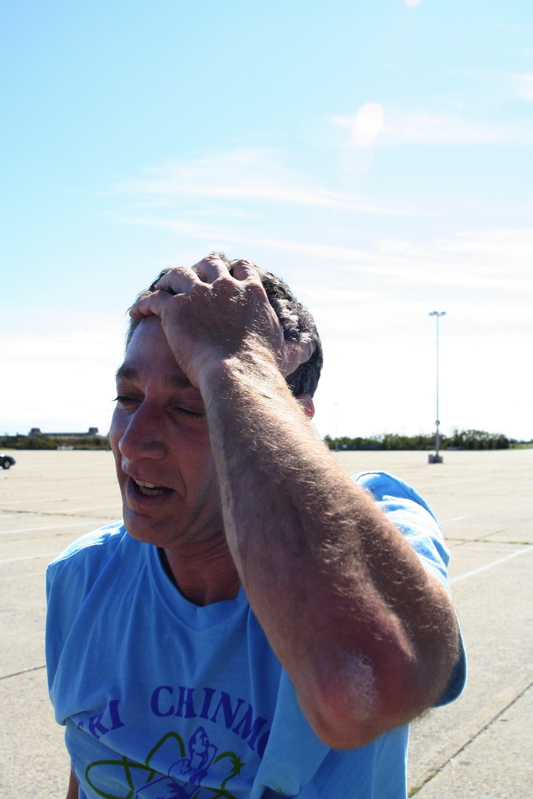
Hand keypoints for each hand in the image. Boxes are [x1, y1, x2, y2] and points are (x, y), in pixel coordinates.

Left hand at [129, 254, 314, 386]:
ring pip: (179, 273)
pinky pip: (155, 297)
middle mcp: (225, 286)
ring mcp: (199, 294)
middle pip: (209, 262)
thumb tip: (311, 346)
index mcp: (251, 292)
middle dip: (199, 266)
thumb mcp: (286, 354)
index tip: (222, 273)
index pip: (241, 266)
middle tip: (189, 275)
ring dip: (169, 278)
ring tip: (162, 286)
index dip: (230, 268)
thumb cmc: (262, 369)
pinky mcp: (175, 308)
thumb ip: (299, 347)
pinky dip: (145, 302)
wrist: (237, 375)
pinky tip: (136, 311)